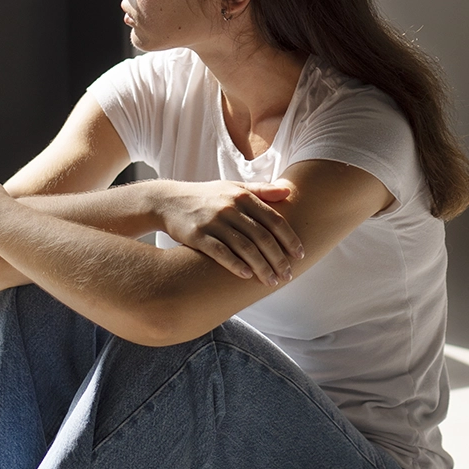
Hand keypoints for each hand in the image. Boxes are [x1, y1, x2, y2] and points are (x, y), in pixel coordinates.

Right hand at [156, 180, 303, 285]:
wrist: (169, 201)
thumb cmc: (207, 197)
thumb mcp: (233, 187)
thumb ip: (261, 190)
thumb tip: (289, 192)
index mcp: (243, 195)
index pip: (274, 220)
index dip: (289, 238)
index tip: (300, 254)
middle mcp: (230, 207)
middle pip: (262, 236)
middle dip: (278, 258)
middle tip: (288, 275)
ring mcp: (214, 221)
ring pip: (245, 247)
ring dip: (261, 267)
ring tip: (271, 282)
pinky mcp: (198, 235)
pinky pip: (220, 252)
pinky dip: (235, 264)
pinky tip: (246, 276)